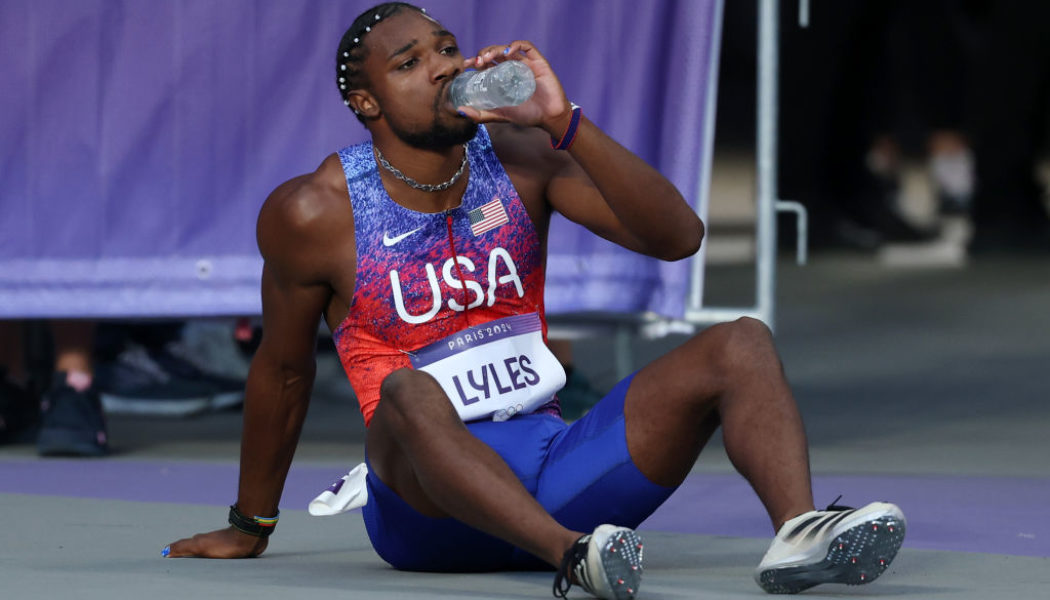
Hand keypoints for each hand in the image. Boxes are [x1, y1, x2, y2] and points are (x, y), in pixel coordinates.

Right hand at [163, 526, 267, 558]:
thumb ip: (183, 547)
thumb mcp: (200, 546)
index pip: (184, 548)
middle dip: (187, 555)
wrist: (248, 539)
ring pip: (208, 553)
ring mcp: (221, 546)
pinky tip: (215, 565)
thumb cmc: (224, 543)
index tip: (166, 557)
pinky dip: (215, 561)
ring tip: (195, 566)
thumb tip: (165, 551)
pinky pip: (220, 558)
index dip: (175, 552)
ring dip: (201, 558)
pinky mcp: (232, 551)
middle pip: (195, 550)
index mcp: (200, 541)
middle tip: (179, 561)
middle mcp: (209, 542)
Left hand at [457, 41, 572, 136]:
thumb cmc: (526, 115)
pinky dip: (516, 45)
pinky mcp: (537, 61)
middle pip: (494, 53)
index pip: (486, 63)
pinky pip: (526, 46)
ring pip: (507, 48)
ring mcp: (525, 63)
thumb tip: (460, 111)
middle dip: (483, 54)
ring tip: (487, 58)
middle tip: (477, 63)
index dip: (475, 60)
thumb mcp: (499, 115)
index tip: (466, 65)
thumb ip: (481, 115)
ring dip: (495, 49)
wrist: (549, 117)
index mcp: (502, 77)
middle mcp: (512, 67)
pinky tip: (508, 52)